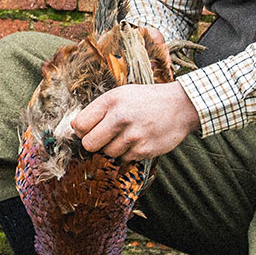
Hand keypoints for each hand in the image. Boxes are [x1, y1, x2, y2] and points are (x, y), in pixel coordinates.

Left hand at [72, 81, 198, 160]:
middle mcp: (120, 118)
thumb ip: (98, 110)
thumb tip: (74, 129)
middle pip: (89, 144)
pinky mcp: (144, 150)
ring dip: (113, 148)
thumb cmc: (146, 100)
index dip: (82, 131)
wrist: (180, 106)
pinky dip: (128, 154)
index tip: (89, 130)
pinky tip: (137, 141)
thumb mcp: (121, 94)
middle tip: (104, 137)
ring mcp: (133, 136)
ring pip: (107, 153)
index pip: (79, 125)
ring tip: (126, 136)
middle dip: (94, 143)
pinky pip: (124, 159)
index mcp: (111, 101)